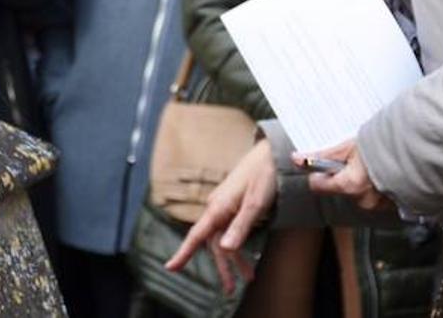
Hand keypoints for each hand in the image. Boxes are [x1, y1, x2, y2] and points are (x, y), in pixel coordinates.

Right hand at [165, 137, 276, 293]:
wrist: (272, 154)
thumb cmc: (264, 176)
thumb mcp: (256, 204)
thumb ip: (240, 226)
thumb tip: (225, 249)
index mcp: (218, 207)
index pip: (196, 235)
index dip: (183, 253)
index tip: (170, 267)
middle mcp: (217, 207)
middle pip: (213, 242)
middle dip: (222, 266)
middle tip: (230, 289)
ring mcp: (225, 206)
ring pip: (223, 237)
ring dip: (233, 257)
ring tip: (247, 276)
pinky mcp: (233, 205)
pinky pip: (230, 229)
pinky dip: (237, 243)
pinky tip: (245, 252)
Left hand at [294, 139, 392, 211]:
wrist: (422, 152)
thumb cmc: (386, 145)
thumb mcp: (350, 146)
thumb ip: (323, 156)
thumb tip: (297, 159)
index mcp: (351, 186)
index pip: (318, 186)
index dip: (318, 172)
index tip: (323, 163)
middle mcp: (365, 201)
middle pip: (341, 189)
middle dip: (345, 175)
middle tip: (357, 158)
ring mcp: (382, 205)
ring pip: (360, 193)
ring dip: (364, 181)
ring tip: (375, 163)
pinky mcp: (396, 206)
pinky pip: (379, 197)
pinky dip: (380, 187)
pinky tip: (387, 173)